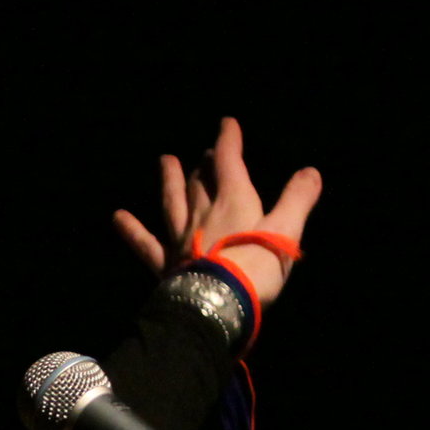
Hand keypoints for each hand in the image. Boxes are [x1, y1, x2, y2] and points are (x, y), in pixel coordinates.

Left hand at [111, 116, 321, 306]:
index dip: (228, 141)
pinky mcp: (166, 263)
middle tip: (203, 154)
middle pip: (200, 182)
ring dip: (170, 181)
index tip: (227, 124)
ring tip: (164, 161)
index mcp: (233, 202)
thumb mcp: (285, 232)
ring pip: (173, 202)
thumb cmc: (256, 268)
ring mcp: (180, 238)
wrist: (217, 306)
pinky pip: (145, 243)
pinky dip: (132, 230)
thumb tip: (311, 170)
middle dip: (203, 165)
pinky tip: (118, 217)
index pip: (229, 162)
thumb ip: (296, 200)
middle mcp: (202, 214)